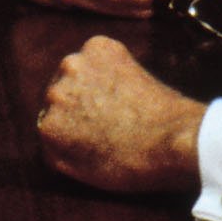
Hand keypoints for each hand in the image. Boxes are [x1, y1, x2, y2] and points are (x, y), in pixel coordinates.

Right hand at [32, 34, 205, 192]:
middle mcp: (54, 92)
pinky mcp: (99, 47)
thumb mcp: (85, 174)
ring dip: (90, 81)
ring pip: (76, 72)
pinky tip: (128, 83)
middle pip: (59, 94)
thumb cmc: (135, 163)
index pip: (49, 122)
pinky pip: (97, 55)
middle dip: (78, 102)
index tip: (92, 131)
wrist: (176, 139)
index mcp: (48, 126)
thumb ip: (55, 154)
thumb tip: (46, 138)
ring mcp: (75, 65)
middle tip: (108, 116)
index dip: (72, 126)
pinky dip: (109, 64)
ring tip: (119, 100)